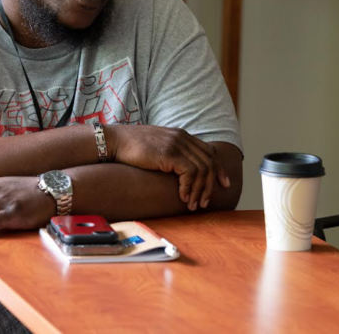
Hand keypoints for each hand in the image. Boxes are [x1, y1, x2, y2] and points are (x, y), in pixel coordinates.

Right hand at [107, 125, 230, 210]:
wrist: (115, 141)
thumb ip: (171, 151)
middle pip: (209, 161)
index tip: (223, 184)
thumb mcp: (157, 145)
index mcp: (181, 134)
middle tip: (206, 202)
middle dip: (211, 184)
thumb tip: (180, 168)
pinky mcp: (169, 154)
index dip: (219, 168)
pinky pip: (189, 173)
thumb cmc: (131, 146)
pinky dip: (189, 188)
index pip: (209, 151)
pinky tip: (183, 197)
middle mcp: (182, 137)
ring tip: (193, 205)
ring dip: (200, 190)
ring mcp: (176, 144)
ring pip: (202, 169)